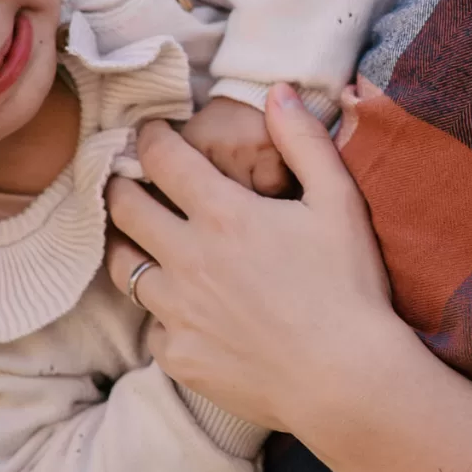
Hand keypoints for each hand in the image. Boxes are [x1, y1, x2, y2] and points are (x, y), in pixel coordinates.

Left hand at [107, 86, 417, 437]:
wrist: (347, 380)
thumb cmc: (349, 287)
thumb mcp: (339, 202)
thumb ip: (304, 140)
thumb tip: (276, 91)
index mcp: (223, 214)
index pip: (161, 158)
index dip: (149, 136)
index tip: (149, 132)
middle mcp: (187, 259)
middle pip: (124, 208)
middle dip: (121, 185)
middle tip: (131, 181)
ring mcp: (177, 312)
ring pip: (124, 268)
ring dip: (131, 248)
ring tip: (146, 244)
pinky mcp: (179, 357)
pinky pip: (152, 327)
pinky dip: (164, 314)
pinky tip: (187, 312)